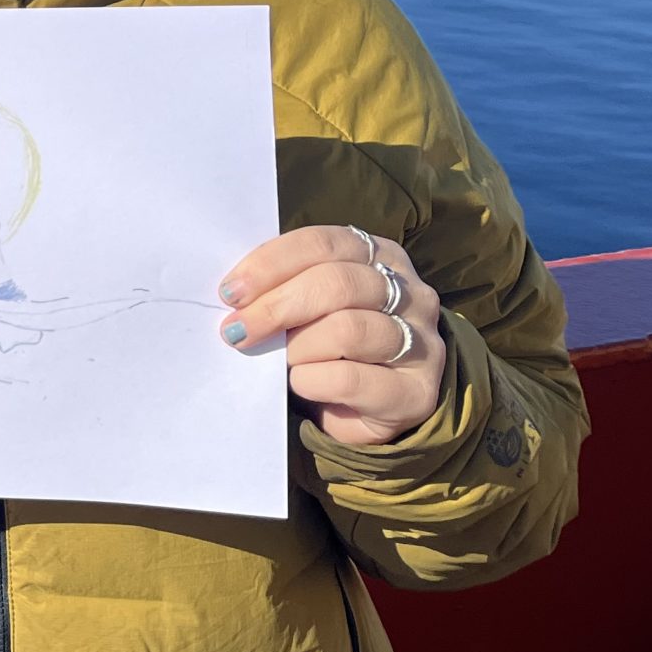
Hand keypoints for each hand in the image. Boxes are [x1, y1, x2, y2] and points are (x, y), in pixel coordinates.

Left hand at [218, 225, 445, 446]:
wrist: (374, 407)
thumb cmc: (331, 345)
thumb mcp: (310, 305)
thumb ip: (284, 288)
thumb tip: (235, 293)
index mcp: (380, 255)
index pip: (322, 244)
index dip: (270, 264)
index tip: (231, 292)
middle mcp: (410, 293)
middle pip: (337, 283)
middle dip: (276, 306)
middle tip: (237, 331)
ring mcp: (421, 342)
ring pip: (347, 329)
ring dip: (296, 346)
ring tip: (275, 361)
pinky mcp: (417, 392)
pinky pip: (352, 379)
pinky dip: (312, 380)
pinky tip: (300, 383)